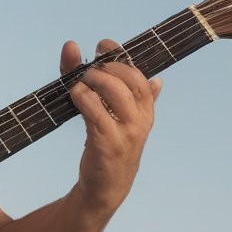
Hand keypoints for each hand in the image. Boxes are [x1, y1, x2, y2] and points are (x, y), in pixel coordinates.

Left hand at [61, 38, 161, 215]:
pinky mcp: (107, 143)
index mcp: (146, 110)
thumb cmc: (111, 148)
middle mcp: (140, 119)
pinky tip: (74, 94)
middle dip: (105, 67)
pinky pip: (94, 111)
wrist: (106, 186)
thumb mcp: (122, 120)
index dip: (120, 56)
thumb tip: (158, 80)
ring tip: (78, 82)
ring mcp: (125, 132)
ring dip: (92, 79)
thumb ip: (133, 99)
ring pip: (112, 91)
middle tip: (87, 68)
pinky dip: (82, 97)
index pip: (139, 75)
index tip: (103, 45)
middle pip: (128, 79)